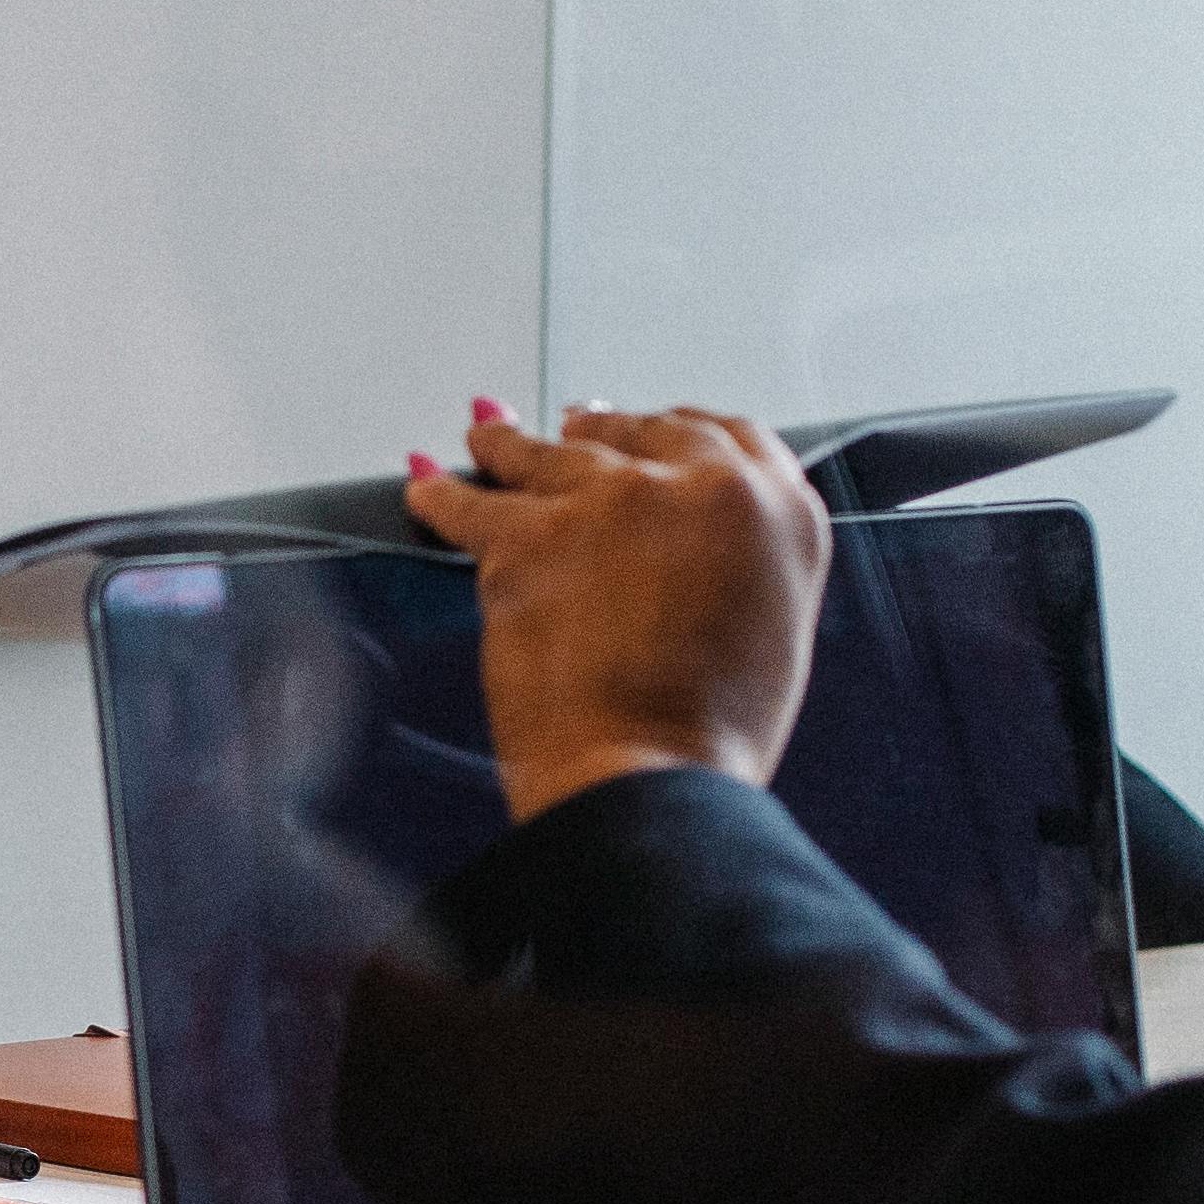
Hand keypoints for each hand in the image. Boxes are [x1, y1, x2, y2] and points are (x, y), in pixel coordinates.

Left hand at [402, 401, 832, 826]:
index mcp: (778, 512)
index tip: (647, 429)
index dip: (675, 431)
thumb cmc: (709, 735)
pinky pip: (469, 502)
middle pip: (639, 431)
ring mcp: (613, 501)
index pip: (727, 437)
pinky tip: (425, 483)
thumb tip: (693, 546)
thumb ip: (742, 564)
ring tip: (488, 437)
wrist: (649, 780)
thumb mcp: (772, 632)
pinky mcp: (530, 533)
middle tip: (573, 423)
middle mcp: (703, 487)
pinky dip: (441, 494)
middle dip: (601, 428)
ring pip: (548, 452)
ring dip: (512, 444)